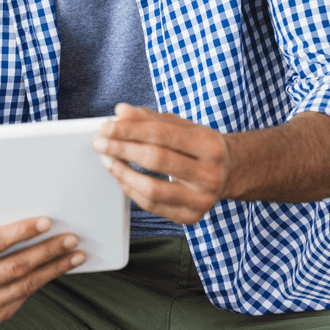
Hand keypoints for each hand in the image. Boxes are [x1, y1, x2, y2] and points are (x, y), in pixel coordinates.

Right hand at [0, 202, 85, 325]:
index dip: (21, 232)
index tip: (46, 222)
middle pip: (15, 266)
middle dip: (46, 251)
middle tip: (70, 238)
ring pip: (25, 285)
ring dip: (54, 268)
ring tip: (75, 254)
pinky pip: (25, 297)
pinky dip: (45, 280)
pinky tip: (59, 267)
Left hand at [93, 103, 230, 224]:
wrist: (229, 173)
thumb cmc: (198, 145)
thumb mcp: (180, 125)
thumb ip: (149, 118)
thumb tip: (120, 111)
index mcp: (209, 145)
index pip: (161, 134)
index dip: (130, 130)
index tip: (106, 126)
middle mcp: (210, 174)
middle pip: (156, 160)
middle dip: (122, 150)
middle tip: (99, 143)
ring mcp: (203, 200)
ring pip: (152, 189)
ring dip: (122, 173)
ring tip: (107, 160)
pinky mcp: (192, 218)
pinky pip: (153, 206)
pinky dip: (131, 191)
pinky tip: (121, 177)